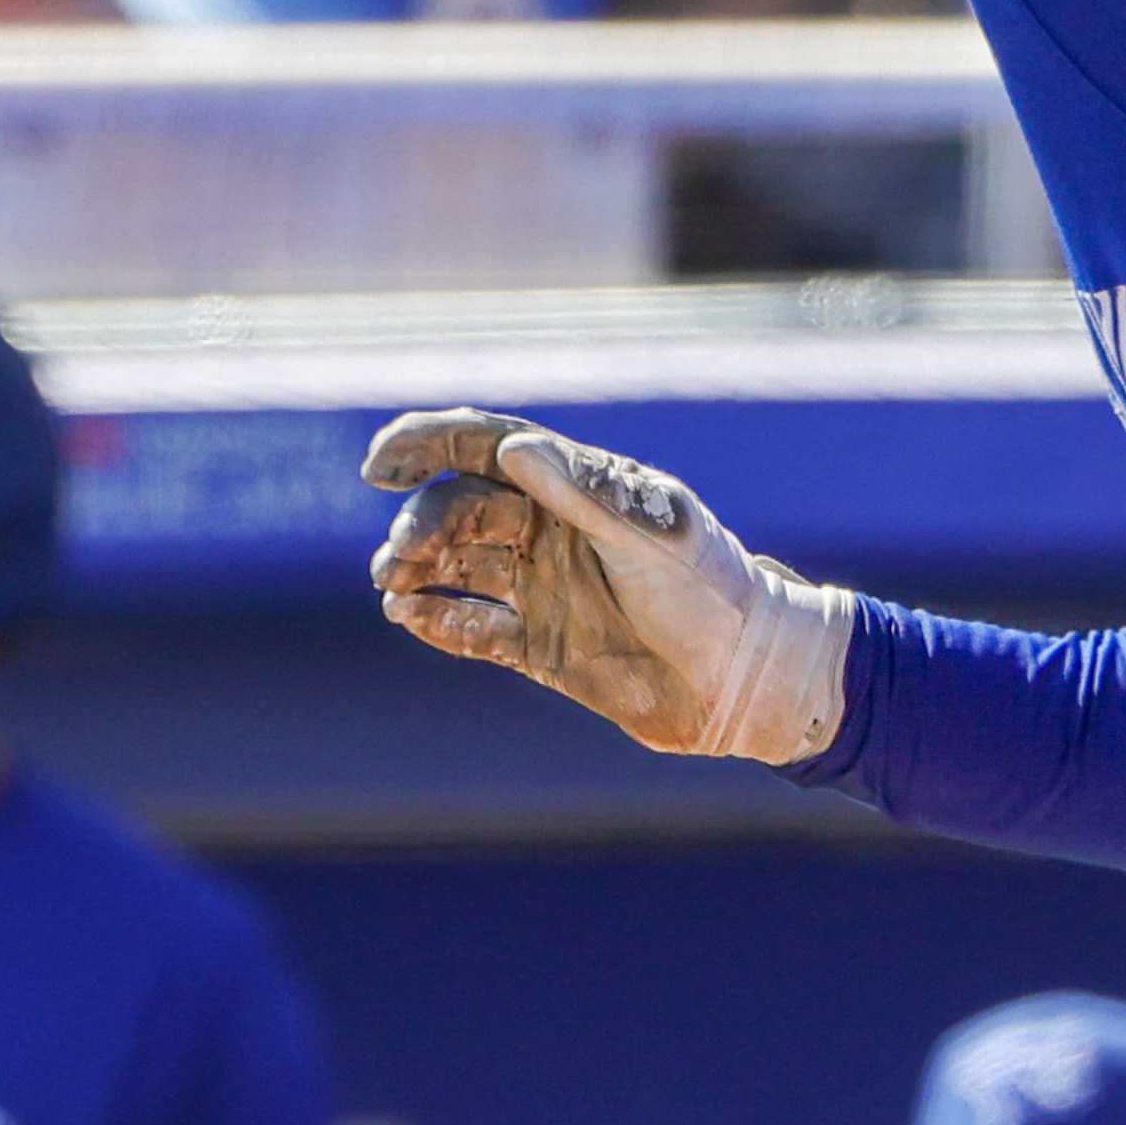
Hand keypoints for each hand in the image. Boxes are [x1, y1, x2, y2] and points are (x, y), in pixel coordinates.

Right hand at [363, 409, 854, 762]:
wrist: (746, 680)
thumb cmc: (712, 591)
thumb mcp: (651, 536)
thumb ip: (583, 495)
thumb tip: (513, 447)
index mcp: (584, 489)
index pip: (490, 447)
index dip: (430, 444)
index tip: (379, 464)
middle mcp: (558, 532)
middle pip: (464, 508)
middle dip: (422, 523)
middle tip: (400, 557)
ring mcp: (548, 589)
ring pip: (459, 567)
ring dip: (417, 570)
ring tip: (395, 585)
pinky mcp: (545, 648)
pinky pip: (474, 629)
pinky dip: (438, 620)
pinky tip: (411, 615)